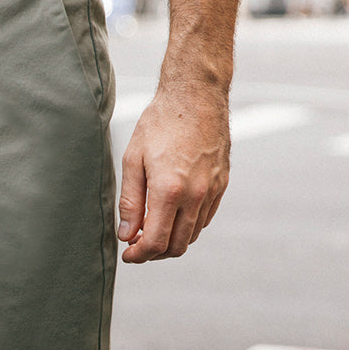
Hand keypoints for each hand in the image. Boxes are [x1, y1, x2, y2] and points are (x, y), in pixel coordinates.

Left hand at [117, 86, 229, 263]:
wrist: (196, 94)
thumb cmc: (160, 123)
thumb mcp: (133, 159)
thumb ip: (130, 202)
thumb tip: (127, 235)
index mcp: (169, 190)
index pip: (155, 242)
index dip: (139, 255)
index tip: (128, 254)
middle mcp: (195, 195)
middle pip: (176, 247)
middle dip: (154, 253)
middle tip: (137, 245)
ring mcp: (212, 191)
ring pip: (192, 236)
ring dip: (171, 241)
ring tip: (152, 230)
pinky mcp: (221, 184)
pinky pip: (204, 219)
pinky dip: (187, 226)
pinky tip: (172, 216)